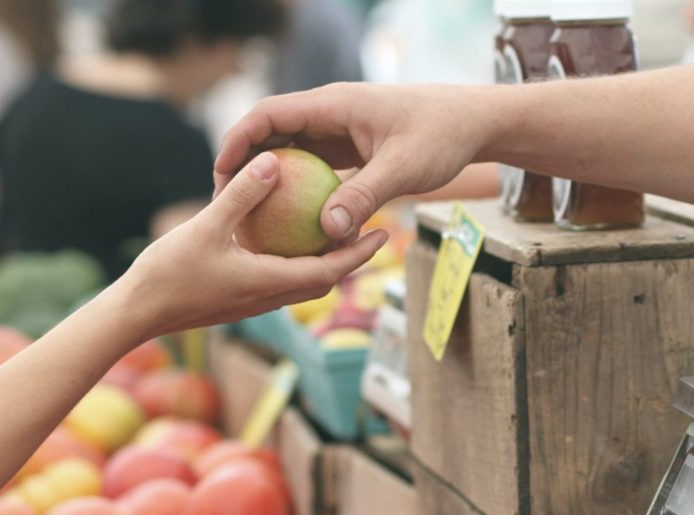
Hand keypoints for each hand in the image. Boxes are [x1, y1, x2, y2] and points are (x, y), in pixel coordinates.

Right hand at [122, 151, 387, 340]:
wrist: (136, 314)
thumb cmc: (168, 274)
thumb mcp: (206, 227)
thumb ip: (242, 195)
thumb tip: (273, 161)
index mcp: (270, 283)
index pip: (330, 271)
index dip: (359, 253)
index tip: (384, 233)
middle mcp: (269, 298)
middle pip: (324, 279)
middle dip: (350, 258)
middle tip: (371, 230)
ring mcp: (253, 302)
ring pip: (301, 283)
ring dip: (324, 262)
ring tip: (335, 232)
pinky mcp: (238, 300)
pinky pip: (278, 280)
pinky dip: (293, 262)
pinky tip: (284, 239)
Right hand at [215, 83, 490, 242]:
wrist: (472, 123)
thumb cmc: (441, 136)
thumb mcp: (403, 169)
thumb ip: (364, 197)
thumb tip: (327, 231)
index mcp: (333, 105)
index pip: (269, 115)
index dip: (239, 141)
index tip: (221, 174)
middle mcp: (330, 114)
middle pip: (272, 133)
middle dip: (245, 164)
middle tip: (226, 202)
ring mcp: (339, 132)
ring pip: (291, 152)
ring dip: (271, 180)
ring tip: (250, 216)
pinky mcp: (350, 149)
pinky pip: (314, 168)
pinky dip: (299, 190)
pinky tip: (291, 224)